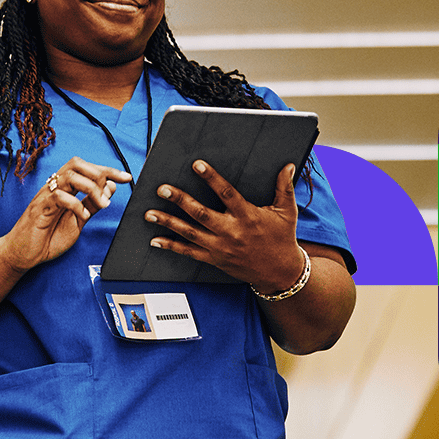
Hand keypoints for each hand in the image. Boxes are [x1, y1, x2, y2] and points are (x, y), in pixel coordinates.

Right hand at [0, 157, 132, 272]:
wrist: (24, 254)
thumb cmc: (48, 237)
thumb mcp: (78, 220)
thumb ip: (92, 204)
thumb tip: (110, 187)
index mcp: (64, 188)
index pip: (86, 169)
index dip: (108, 170)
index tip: (126, 177)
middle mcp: (55, 188)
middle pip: (77, 164)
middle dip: (99, 174)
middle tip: (108, 195)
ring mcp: (46, 196)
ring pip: (70, 176)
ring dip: (91, 188)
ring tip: (102, 204)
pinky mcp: (40, 208)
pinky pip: (59, 197)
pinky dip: (76, 204)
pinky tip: (82, 215)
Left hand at [146, 160, 305, 291]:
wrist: (280, 273)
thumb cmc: (282, 239)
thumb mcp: (287, 212)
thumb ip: (284, 188)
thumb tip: (288, 166)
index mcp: (247, 216)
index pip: (226, 194)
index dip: (211, 178)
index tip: (197, 165)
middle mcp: (231, 232)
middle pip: (201, 214)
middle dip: (180, 200)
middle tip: (163, 189)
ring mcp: (220, 247)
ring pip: (190, 233)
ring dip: (168, 222)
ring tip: (150, 213)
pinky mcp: (214, 259)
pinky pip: (189, 252)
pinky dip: (171, 246)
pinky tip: (156, 240)